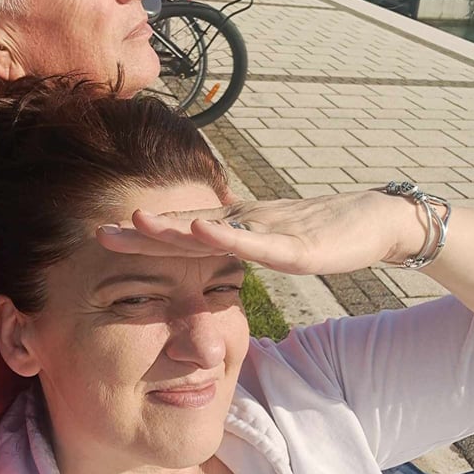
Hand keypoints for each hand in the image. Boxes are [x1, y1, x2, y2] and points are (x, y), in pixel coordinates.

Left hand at [96, 191, 409, 275]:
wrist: (373, 220)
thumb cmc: (322, 230)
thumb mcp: (272, 240)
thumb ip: (240, 245)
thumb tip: (209, 253)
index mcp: (237, 227)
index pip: (182, 233)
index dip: (143, 235)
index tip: (104, 237)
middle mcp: (245, 223)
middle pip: (186, 228)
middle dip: (142, 232)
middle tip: (99, 233)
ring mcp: (269, 230)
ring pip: (214, 230)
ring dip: (173, 225)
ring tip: (136, 219)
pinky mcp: (296, 244)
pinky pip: (257, 241)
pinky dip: (227, 236)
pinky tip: (201, 230)